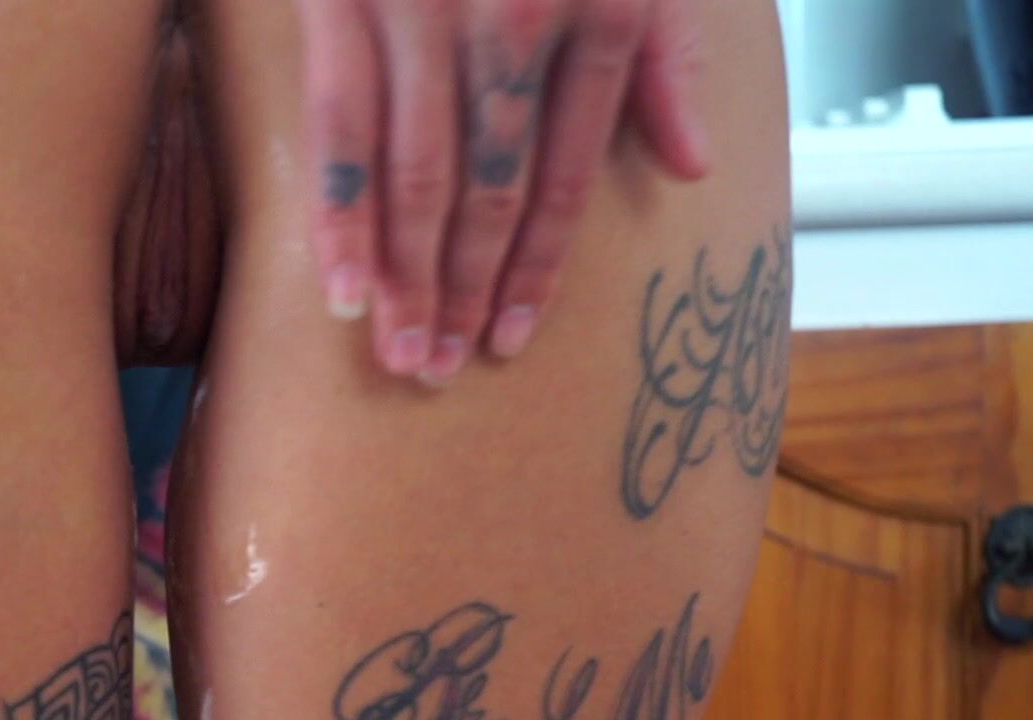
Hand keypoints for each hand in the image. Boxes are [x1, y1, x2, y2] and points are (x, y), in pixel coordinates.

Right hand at [297, 0, 709, 384]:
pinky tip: (341, 287)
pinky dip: (338, 214)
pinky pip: (338, 126)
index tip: (509, 340)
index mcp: (595, 12)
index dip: (537, 266)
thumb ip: (668, 50)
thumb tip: (694, 168)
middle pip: (487, 188)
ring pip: (415, 174)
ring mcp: (422, 11)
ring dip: (405, 276)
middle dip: (463, 290)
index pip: (563, 174)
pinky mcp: (343, 0)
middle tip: (439, 370)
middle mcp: (513, 16)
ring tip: (400, 353)